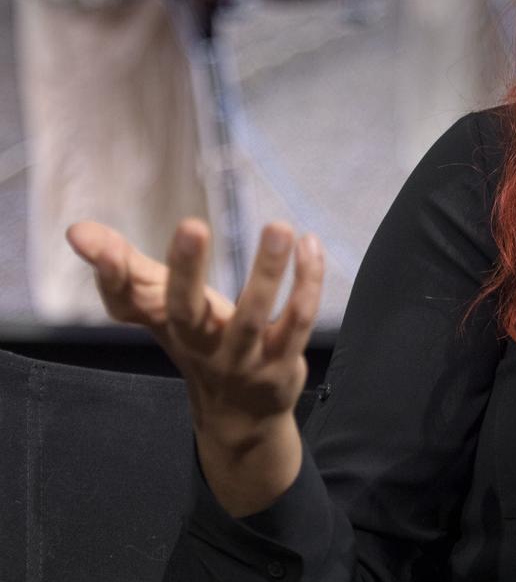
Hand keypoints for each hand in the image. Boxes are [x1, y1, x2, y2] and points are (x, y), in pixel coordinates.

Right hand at [67, 218, 324, 516]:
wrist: (240, 419)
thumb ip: (129, 271)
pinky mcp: (281, 363)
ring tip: (278, 227)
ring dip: (266, 272)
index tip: (94, 241)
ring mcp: (242, 359)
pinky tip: (309, 246)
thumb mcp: (165, 310)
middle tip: (191, 226)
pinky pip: (295, 321)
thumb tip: (75, 230)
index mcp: (166, 327)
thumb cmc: (200, 344)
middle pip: (185, 311)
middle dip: (185, 271)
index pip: (127, 303)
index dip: (111, 276)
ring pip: (252, 317)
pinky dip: (305, 283)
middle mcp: (198, 345)